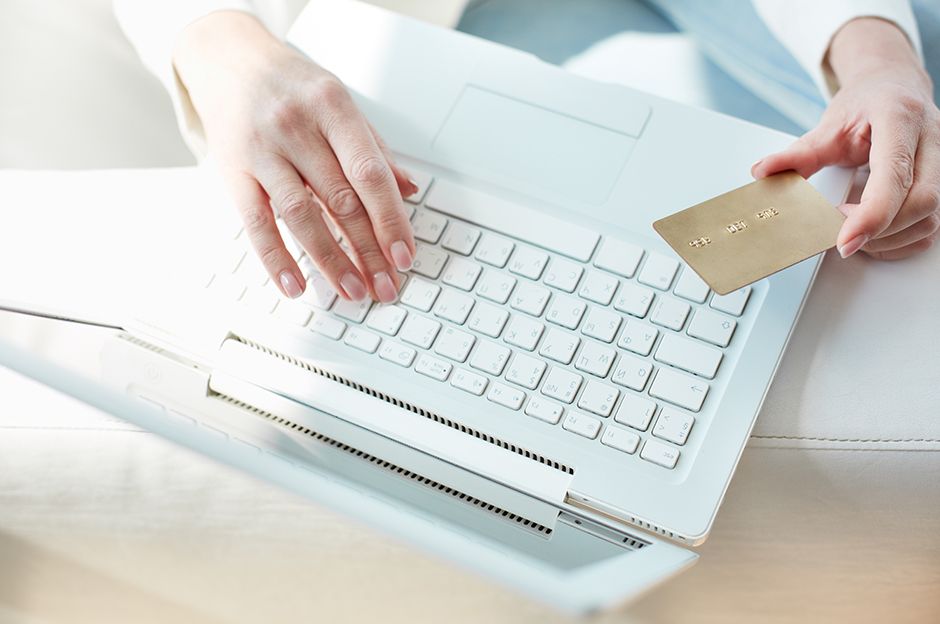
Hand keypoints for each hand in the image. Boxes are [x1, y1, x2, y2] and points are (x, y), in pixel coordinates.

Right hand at [174, 11, 416, 300]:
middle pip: (341, 201)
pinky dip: (275, 258)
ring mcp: (263, 150)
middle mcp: (298, 126)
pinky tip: (294, 285)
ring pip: (301, 216)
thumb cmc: (291, 85)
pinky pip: (255, 222)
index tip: (404, 255)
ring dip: (331, 261)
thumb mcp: (339, 104)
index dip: (391, 219)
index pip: (370, 173)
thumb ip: (374, 148)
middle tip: (386, 286)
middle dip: (368, 251)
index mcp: (333, 107)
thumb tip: (410, 190)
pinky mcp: (233, 171)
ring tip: (352, 291)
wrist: (228, 59)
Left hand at [752, 18, 938, 259]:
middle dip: (878, 228)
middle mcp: (931, 139)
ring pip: (929, 217)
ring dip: (889, 238)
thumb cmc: (868, 102)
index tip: (845, 240)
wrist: (895, 86)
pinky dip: (902, 239)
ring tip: (855, 230)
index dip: (872, 214)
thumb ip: (798, 154)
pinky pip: (931, 224)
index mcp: (900, 118)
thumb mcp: (829, 123)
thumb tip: (764, 171)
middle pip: (920, 201)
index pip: (894, 174)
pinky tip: (877, 235)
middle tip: (843, 233)